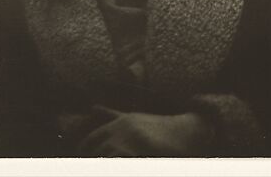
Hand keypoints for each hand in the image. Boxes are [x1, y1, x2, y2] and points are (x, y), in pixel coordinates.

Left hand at [78, 106, 214, 156]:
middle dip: (95, 160)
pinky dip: (121, 163)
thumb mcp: (133, 117)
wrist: (186, 131)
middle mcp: (123, 130)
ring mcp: (132, 142)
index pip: (90, 141)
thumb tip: (92, 108)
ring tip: (121, 159)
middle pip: (97, 152)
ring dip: (108, 161)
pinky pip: (122, 160)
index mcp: (119, 123)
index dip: (84, 152)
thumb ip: (111, 114)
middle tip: (99, 163)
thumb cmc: (158, 127)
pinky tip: (128, 161)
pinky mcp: (142, 152)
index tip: (84, 161)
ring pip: (107, 159)